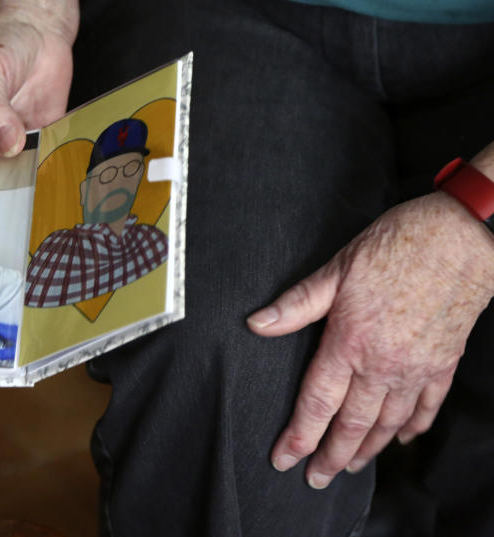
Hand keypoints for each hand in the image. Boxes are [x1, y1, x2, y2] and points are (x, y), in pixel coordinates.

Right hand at [0, 4, 73, 156]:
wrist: (39, 27)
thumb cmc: (0, 41)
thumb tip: (5, 145)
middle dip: (3, 170)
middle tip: (18, 159)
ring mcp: (11, 138)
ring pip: (18, 167)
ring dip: (30, 167)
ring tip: (38, 155)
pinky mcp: (40, 137)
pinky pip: (46, 155)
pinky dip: (53, 157)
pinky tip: (57, 152)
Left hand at [247, 192, 493, 488]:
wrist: (461, 239)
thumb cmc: (398, 246)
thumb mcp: (336, 269)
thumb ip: (296, 304)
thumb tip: (256, 323)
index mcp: (350, 343)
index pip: (316, 403)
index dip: (298, 435)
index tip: (284, 458)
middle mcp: (383, 364)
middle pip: (352, 423)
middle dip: (330, 455)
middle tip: (316, 479)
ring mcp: (417, 368)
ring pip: (388, 422)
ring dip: (367, 448)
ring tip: (351, 466)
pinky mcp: (443, 362)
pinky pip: (427, 406)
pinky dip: (412, 427)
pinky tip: (401, 437)